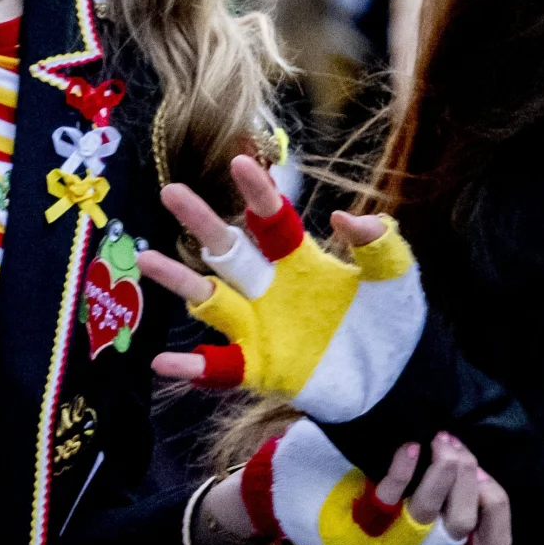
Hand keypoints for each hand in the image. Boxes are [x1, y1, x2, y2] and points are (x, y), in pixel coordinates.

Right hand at [138, 155, 423, 424]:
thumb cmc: (392, 321)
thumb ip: (379, 243)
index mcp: (298, 258)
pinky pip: (219, 368)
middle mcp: (268, 287)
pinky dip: (191, 366)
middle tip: (171, 191)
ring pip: (209, 298)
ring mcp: (258, 327)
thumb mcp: (396, 276)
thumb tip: (344, 215)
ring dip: (178, 280)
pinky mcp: (259, 368)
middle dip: (201, 221)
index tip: (241, 163)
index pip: (271, 218)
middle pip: (227, 249)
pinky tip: (163, 362)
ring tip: (146, 260)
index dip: (257, 192)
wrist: (397, 380)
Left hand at [383, 433, 511, 544]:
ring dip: (442, 469)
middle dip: (466, 478)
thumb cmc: (410, 520)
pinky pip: (389, 493)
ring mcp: (402, 532)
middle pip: (463, 520)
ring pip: (428, 506)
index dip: (496, 506)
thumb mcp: (445, 518)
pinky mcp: (372, 515)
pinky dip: (403, 468)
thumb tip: (475, 469)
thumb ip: (464, 499)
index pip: (496, 541)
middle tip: (458, 447)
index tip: (483, 475)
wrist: (355, 533)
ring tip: (441, 442)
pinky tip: (412, 447)